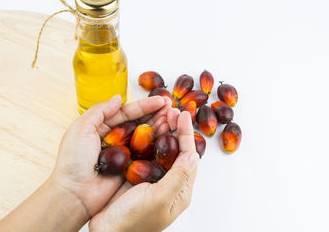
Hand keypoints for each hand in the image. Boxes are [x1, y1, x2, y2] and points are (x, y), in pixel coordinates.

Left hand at [49, 95, 172, 218]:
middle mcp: (116, 139)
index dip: (144, 106)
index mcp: (103, 127)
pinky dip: (159, 145)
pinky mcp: (132, 168)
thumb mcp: (81, 129)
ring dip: (160, 127)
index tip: (160, 101)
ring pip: (146, 136)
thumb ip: (100, 111)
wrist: (75, 194)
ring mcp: (126, 153)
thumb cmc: (73, 162)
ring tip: (173, 118)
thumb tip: (118, 97)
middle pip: (140, 122)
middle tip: (171, 108)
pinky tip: (169, 136)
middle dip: (156, 114)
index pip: (127, 112)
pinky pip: (148, 154)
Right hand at [89, 110, 199, 231]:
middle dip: (175, 128)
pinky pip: (145, 155)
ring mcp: (153, 180)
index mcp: (180, 190)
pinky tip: (142, 128)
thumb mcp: (160, 199)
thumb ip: (179, 177)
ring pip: (160, 150)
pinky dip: (146, 140)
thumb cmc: (134, 222)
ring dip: (161, 131)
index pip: (188, 156)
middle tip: (170, 109)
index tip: (182, 114)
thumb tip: (194, 155)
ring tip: (159, 113)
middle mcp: (169, 183)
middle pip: (176, 150)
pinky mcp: (137, 177)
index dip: (185, 133)